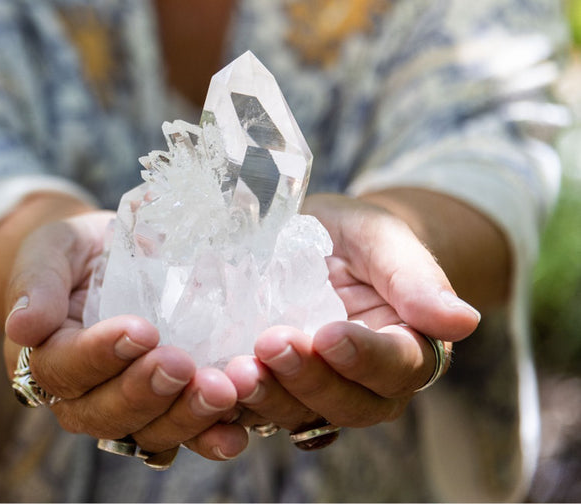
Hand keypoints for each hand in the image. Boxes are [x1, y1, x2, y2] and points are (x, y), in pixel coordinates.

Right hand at [4, 211, 249, 460]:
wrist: (109, 257)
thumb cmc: (74, 254)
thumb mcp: (49, 252)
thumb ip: (37, 285)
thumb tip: (21, 326)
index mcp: (45, 358)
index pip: (65, 368)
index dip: (100, 356)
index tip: (140, 330)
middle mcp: (82, 398)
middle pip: (106, 413)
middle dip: (146, 392)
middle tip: (181, 364)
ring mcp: (127, 410)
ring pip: (149, 433)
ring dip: (186, 419)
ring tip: (221, 392)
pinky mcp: (168, 412)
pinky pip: (187, 436)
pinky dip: (212, 436)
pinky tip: (237, 428)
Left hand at [224, 193, 482, 432]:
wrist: (302, 241)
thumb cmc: (351, 235)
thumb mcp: (380, 237)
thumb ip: (415, 276)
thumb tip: (464, 322)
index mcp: (407, 348)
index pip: (397, 367)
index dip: (364, 358)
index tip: (330, 333)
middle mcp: (365, 386)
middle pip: (347, 404)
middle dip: (308, 380)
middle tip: (271, 344)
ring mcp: (313, 396)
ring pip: (299, 416)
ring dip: (266, 398)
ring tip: (234, 370)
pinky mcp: (268, 395)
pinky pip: (253, 415)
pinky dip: (231, 409)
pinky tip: (208, 387)